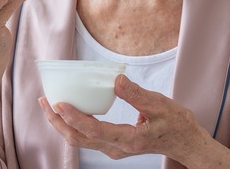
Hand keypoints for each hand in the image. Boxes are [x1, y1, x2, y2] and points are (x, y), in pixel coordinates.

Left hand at [39, 74, 210, 162]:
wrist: (185, 142)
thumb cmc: (176, 123)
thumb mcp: (160, 105)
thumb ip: (137, 94)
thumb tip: (116, 80)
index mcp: (128, 140)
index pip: (93, 131)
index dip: (73, 117)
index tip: (58, 103)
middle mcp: (118, 148)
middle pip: (79, 138)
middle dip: (58, 121)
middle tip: (43, 100)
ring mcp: (115, 149)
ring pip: (81, 140)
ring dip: (63, 124)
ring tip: (49, 104)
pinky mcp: (115, 145)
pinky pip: (88, 137)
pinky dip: (74, 124)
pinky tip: (69, 110)